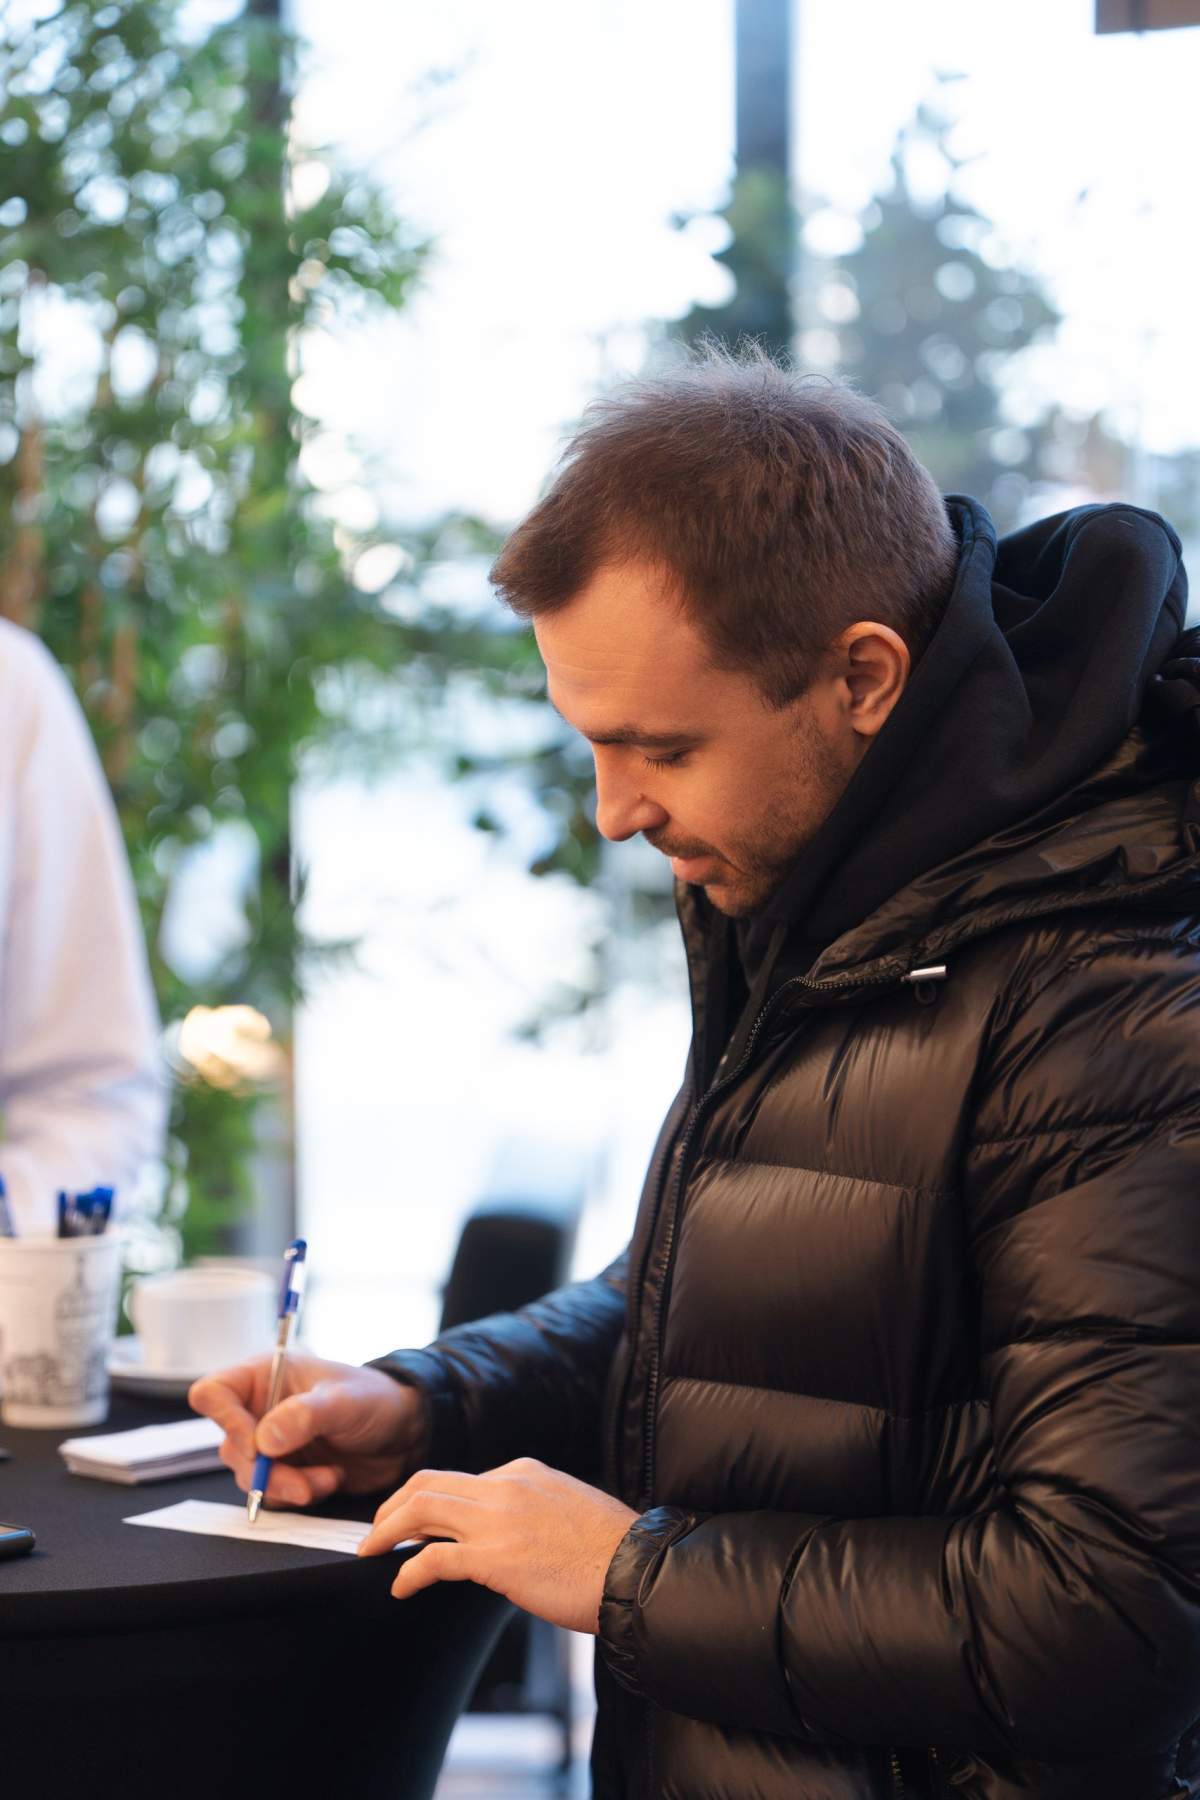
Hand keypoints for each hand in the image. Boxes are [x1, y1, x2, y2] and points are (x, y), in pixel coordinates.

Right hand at [189, 1352, 425, 1507]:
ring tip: (326, 1478)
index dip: (226, 1421)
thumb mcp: (344, 1400)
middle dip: (266, 1471)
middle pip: (230, 1446)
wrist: (403, 1433)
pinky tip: (329, 1481)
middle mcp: (260, 1408)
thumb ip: (305, 1415)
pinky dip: (299, 1495)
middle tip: (302, 1481)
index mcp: (265, 1375)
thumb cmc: (375, 1399)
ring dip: (286, 1486)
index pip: (212, 1393)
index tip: (258, 1444)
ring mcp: (270, 1443)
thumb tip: (263, 1440)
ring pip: (248, 1477)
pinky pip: (271, 1494)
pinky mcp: (284, 1471)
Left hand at [356, 1457, 637, 1634]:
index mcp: (523, 1471)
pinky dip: (408, 1571)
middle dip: (393, 1505)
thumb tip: (508, 1531)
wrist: (635, 1570)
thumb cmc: (609, 1551)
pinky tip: (400, 1587)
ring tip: (371, 1552)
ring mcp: (497, 1518)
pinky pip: (433, 1559)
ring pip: (420, 1508)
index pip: (461, 1479)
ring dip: (386, 1530)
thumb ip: (532, 1508)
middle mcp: (505, 1485)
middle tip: (376, 1531)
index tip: (417, 1526)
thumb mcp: (566, 1507)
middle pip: (427, 1482)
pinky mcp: (494, 1557)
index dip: (430, 1502)